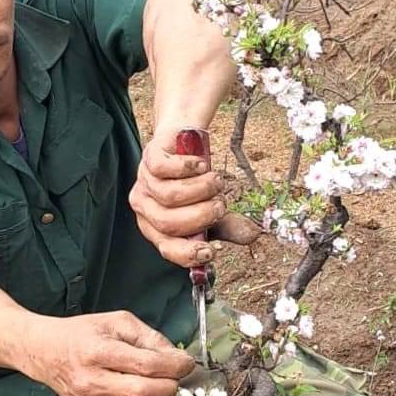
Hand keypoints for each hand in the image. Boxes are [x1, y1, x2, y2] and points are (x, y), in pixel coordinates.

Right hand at [27, 310, 195, 395]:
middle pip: (145, 393)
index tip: (186, 364)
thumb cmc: (82, 334)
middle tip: (171, 378)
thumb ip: (150, 338)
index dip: (175, 366)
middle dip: (169, 387)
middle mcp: (91, 381)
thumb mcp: (117, 322)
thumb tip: (177, 359)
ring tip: (156, 393)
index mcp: (99, 352)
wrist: (44, 350)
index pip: (148, 365)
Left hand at [130, 129, 260, 266]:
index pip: (168, 248)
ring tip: (215, 181)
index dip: (189, 253)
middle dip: (203, 216)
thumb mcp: (212, 206)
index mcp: (157, 228)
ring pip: (171, 197)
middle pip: (170, 224)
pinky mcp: (149, 160)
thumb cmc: (196, 180)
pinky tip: (201, 165)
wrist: (187, 142)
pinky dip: (189, 167)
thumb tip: (250, 236)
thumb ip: (227, 225)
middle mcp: (146, 209)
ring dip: (202, 190)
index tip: (212, 250)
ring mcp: (145, 184)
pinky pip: (165, 169)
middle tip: (220, 203)